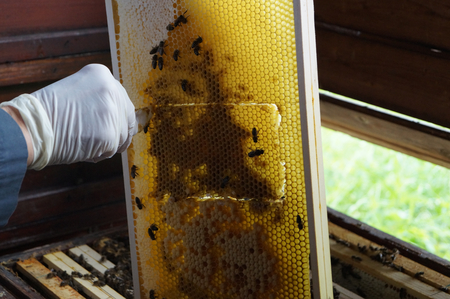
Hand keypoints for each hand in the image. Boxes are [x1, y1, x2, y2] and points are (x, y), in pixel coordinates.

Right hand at [1, 64, 136, 169]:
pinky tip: (83, 149)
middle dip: (120, 132)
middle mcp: (112, 89)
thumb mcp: (78, 92)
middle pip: (128, 117)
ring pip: (122, 136)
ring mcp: (112, 112)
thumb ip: (99, 98)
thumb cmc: (49, 113)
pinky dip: (99, 154)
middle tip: (107, 142)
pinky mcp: (111, 134)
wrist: (30, 126)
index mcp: (102, 74)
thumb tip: (119, 115)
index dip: (119, 116)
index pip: (123, 99)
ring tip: (85, 143)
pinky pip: (113, 149)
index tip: (112, 125)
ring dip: (108, 144)